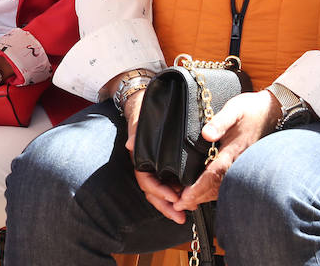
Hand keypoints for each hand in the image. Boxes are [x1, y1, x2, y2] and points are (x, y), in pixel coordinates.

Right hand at [122, 89, 185, 223]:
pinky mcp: (166, 164)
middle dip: (166, 207)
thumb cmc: (141, 110)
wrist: (144, 101)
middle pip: (154, 192)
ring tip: (185, 214)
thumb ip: (135, 132)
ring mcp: (156, 166)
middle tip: (181, 217)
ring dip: (172, 204)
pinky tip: (188, 198)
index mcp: (140, 157)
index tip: (173, 198)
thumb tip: (131, 144)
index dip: (159, 192)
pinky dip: (177, 193)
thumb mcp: (139, 119)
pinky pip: (170, 183)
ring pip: (162, 190)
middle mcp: (147, 165)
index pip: (146, 181)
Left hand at [174, 90, 280, 212]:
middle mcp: (238, 163)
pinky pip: (227, 183)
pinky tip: (205, 191)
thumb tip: (206, 134)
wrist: (272, 111)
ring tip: (187, 202)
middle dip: (197, 198)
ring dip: (204, 197)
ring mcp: (241, 166)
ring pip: (222, 188)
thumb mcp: (234, 110)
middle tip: (179, 205)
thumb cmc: (251, 110)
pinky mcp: (242, 165)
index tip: (183, 199)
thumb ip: (219, 122)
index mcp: (233, 152)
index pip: (212, 176)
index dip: (197, 190)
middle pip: (215, 188)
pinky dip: (214, 190)